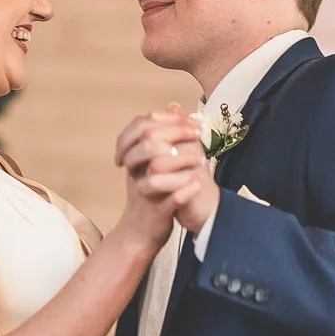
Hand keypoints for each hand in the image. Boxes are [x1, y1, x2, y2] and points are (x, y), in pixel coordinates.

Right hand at [114, 106, 208, 247]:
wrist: (140, 230)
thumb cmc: (149, 192)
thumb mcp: (151, 161)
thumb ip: (162, 133)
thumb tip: (174, 105)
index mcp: (133, 156)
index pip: (142, 126)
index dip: (168, 120)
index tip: (193, 123)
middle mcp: (135, 171)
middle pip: (148, 144)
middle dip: (176, 135)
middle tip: (198, 136)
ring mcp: (144, 191)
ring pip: (156, 171)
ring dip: (181, 162)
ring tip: (201, 160)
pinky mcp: (156, 212)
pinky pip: (168, 199)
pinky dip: (184, 190)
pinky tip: (197, 183)